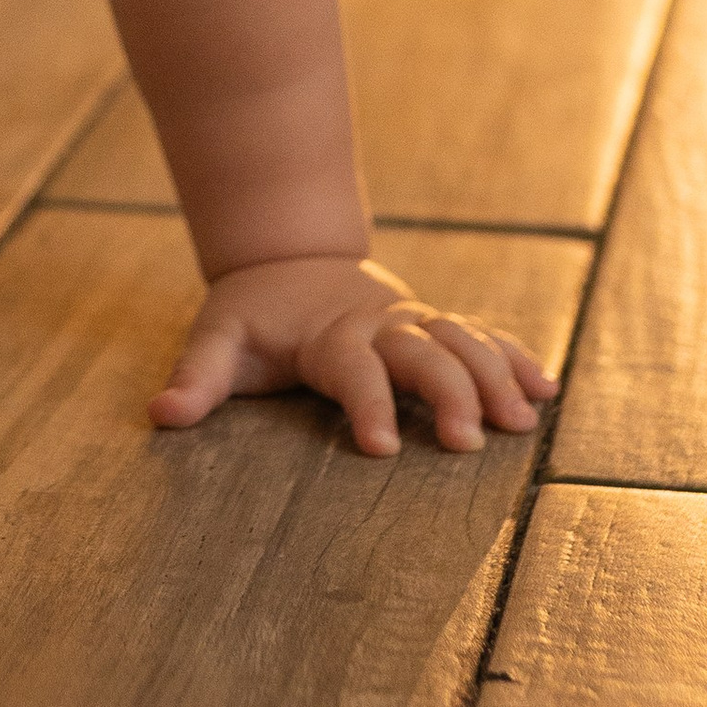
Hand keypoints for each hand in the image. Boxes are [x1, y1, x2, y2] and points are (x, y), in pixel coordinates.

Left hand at [151, 252, 555, 456]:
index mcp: (327, 335)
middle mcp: (379, 325)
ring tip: (523, 422)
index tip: (381, 448)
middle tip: (471, 443)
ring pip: (463, 342)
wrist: (288, 258)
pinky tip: (546, 389)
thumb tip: (160, 416)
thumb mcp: (217, 341)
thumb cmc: (252, 315)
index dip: (366, 404)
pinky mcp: (434, 325)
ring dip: (495, 377)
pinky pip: (482, 337)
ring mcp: (414, 322)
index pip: (352, 370)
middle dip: (449, 394)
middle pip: (422, 355)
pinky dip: (515, 357)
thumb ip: (196, 379)